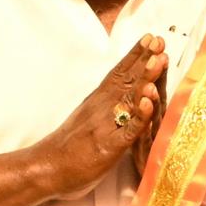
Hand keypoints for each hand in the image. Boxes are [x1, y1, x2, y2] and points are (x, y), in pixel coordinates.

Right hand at [36, 36, 166, 199]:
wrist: (45, 167)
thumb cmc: (68, 148)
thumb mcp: (87, 120)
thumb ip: (103, 108)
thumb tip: (116, 99)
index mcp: (99, 102)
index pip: (120, 73)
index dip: (136, 55)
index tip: (151, 37)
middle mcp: (103, 108)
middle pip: (127, 79)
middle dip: (145, 58)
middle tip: (160, 39)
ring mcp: (107, 126)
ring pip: (130, 99)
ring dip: (145, 78)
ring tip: (160, 59)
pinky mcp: (109, 147)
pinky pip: (127, 131)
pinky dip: (139, 116)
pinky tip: (149, 102)